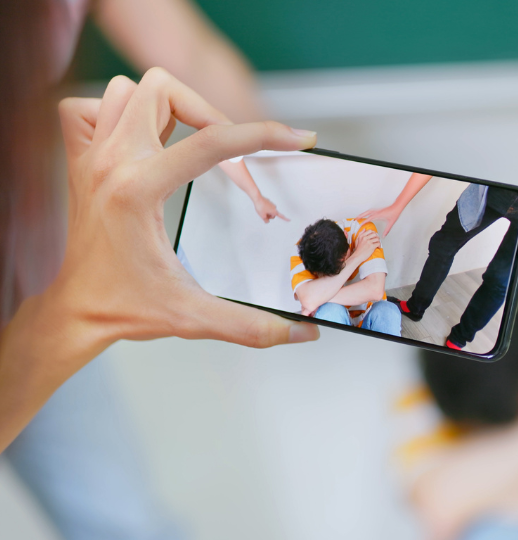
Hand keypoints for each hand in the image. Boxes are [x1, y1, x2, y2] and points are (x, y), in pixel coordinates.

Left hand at [52, 68, 319, 367]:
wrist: (76, 311)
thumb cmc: (124, 307)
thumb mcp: (193, 317)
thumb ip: (252, 326)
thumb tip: (303, 332)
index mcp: (138, 191)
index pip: (210, 141)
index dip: (263, 134)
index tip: (296, 137)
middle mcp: (111, 163)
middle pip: (164, 90)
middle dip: (211, 114)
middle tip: (230, 154)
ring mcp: (91, 157)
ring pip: (128, 90)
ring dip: (167, 108)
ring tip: (192, 143)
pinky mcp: (82, 161)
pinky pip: (92, 108)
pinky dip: (120, 113)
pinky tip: (144, 142)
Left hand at [255, 196, 289, 222]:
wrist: (257, 198)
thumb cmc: (260, 206)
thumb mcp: (262, 216)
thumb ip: (266, 220)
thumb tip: (267, 221)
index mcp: (274, 211)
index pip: (281, 216)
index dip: (285, 219)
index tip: (289, 220)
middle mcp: (274, 208)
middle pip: (273, 215)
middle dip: (269, 216)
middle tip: (263, 215)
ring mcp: (272, 204)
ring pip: (270, 211)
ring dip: (267, 212)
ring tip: (261, 210)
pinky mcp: (269, 202)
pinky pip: (268, 207)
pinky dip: (265, 208)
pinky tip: (261, 207)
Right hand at [351, 230, 380, 263]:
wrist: (358, 256)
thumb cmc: (358, 249)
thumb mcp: (357, 240)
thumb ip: (360, 234)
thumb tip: (364, 229)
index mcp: (362, 236)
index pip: (370, 231)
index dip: (373, 233)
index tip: (374, 236)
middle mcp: (365, 238)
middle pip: (375, 234)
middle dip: (377, 237)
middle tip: (377, 240)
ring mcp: (369, 242)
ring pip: (377, 239)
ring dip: (378, 241)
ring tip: (377, 244)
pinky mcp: (372, 246)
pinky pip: (378, 243)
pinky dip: (379, 245)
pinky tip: (377, 247)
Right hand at [357, 205, 400, 236]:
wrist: (397, 207)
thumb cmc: (394, 213)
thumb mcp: (391, 223)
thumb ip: (387, 230)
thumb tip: (383, 236)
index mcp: (379, 215)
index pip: (369, 218)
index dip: (364, 221)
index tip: (360, 224)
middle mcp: (377, 212)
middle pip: (366, 213)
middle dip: (360, 216)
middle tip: (355, 219)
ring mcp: (377, 210)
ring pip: (368, 211)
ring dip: (362, 214)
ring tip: (359, 216)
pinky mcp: (378, 210)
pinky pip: (370, 211)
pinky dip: (366, 212)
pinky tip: (366, 214)